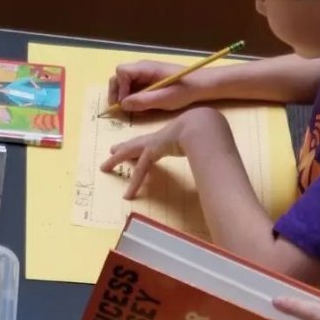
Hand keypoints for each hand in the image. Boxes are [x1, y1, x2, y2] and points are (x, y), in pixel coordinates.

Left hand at [100, 107, 228, 199]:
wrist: (202, 125)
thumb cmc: (206, 130)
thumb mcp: (203, 138)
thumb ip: (205, 148)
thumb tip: (215, 155)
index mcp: (169, 134)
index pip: (152, 141)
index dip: (144, 144)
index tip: (140, 146)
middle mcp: (158, 137)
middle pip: (135, 143)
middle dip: (123, 147)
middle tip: (111, 150)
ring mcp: (152, 143)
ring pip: (129, 152)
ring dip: (116, 160)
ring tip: (104, 167)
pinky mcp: (151, 151)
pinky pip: (139, 170)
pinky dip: (134, 184)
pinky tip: (128, 195)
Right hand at [109, 61, 213, 113]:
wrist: (202, 85)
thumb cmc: (185, 90)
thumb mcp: (165, 99)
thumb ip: (143, 101)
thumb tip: (123, 104)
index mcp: (147, 68)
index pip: (121, 72)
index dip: (119, 87)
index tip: (124, 102)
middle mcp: (143, 68)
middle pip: (118, 77)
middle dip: (116, 92)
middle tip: (120, 108)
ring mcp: (144, 74)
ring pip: (123, 82)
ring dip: (122, 96)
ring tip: (128, 108)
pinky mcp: (147, 81)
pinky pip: (132, 87)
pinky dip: (130, 97)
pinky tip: (137, 105)